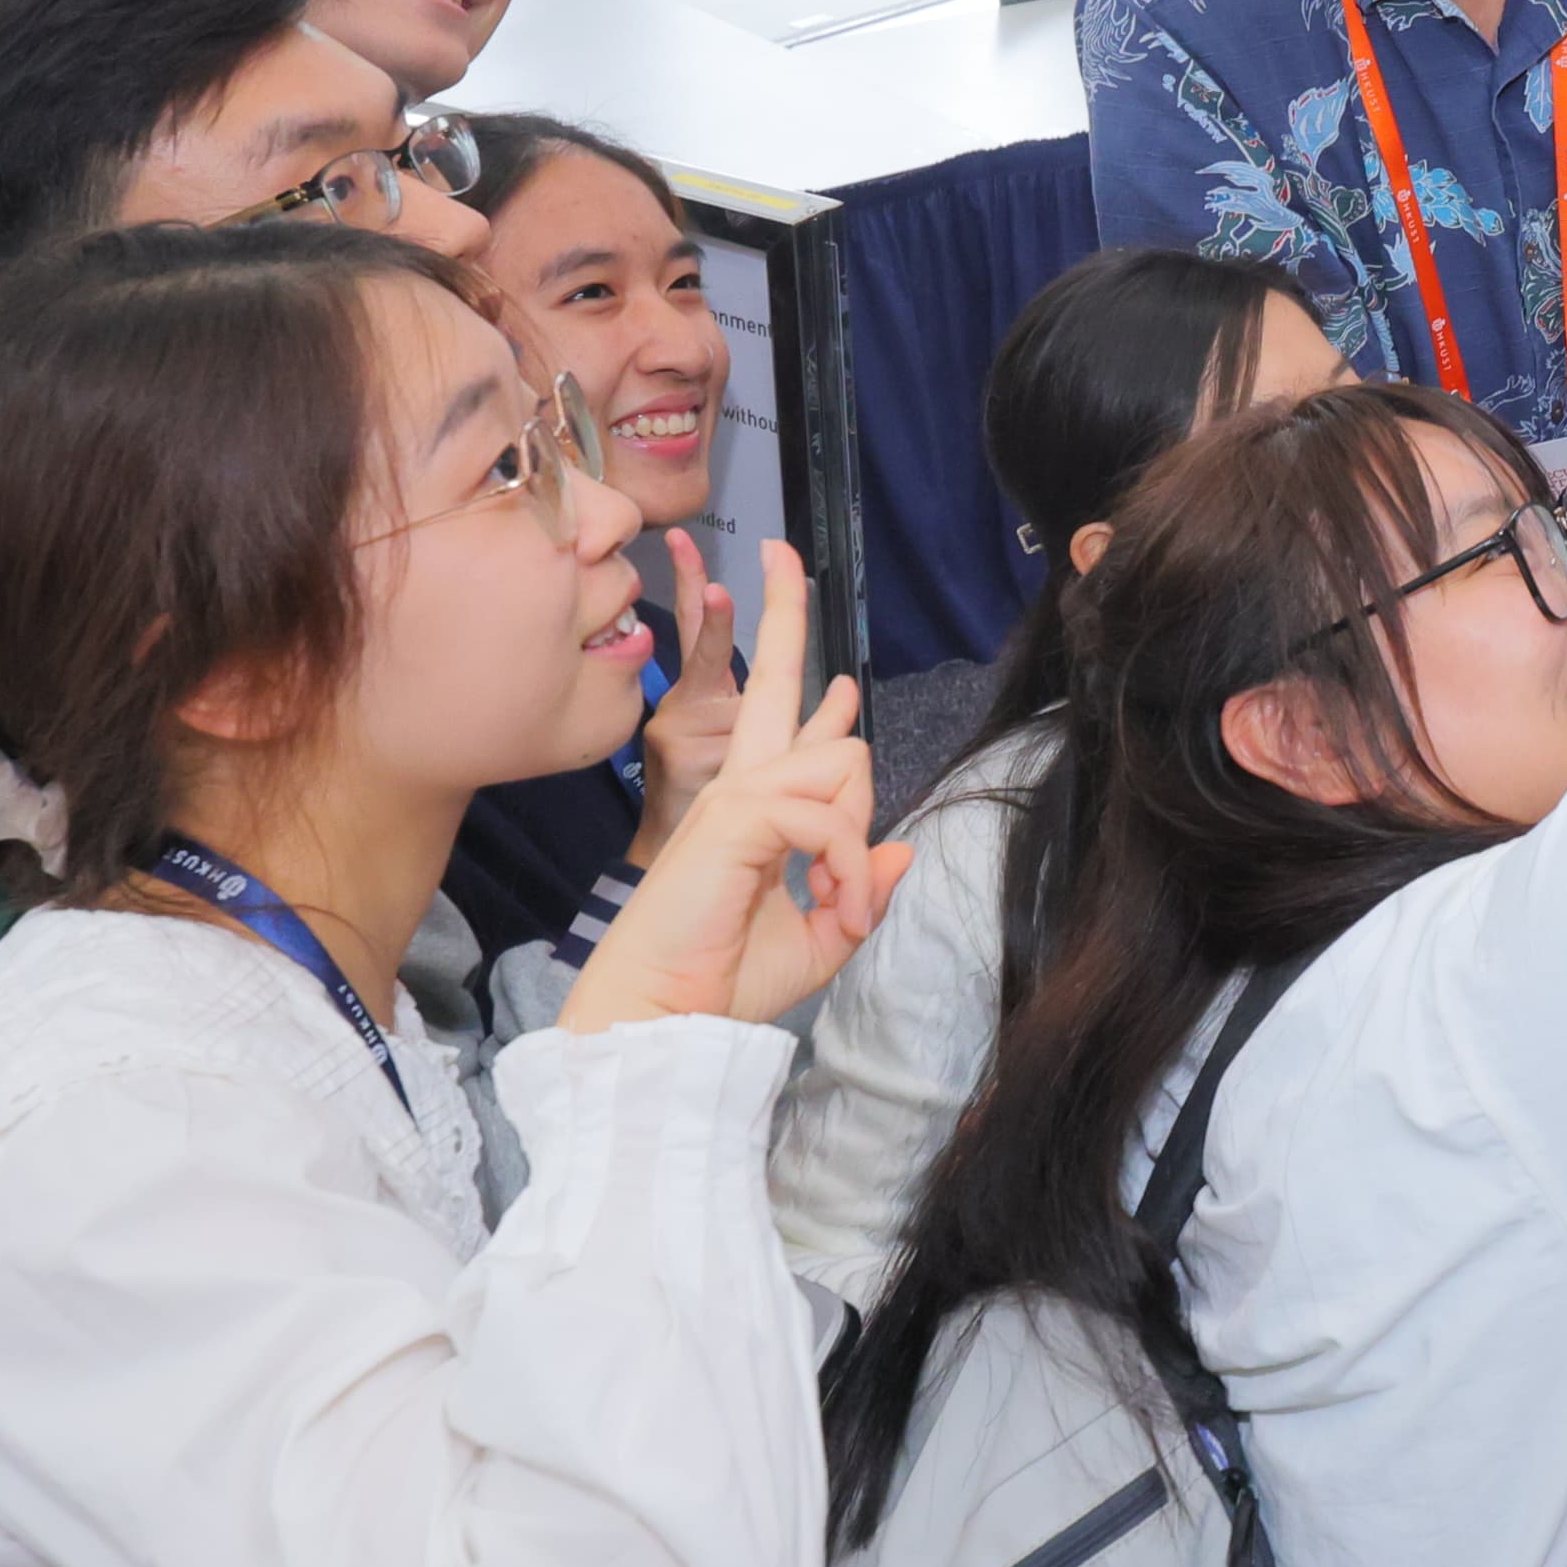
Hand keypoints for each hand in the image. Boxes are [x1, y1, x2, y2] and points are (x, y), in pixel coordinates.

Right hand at [560, 546, 900, 1034]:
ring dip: (859, 844)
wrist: (665, 1017)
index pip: (782, 718)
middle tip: (778, 549)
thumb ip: (859, 890)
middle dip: (784, 607)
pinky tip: (832, 908)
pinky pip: (831, 816)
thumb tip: (902, 848)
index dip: (811, 679)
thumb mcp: (818, 938)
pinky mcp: (739, 816)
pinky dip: (847, 868)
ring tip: (838, 905)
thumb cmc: (721, 981)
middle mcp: (741, 785)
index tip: (820, 637)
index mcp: (752, 804)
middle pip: (775, 675)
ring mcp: (737, 794)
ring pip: (844, 763)